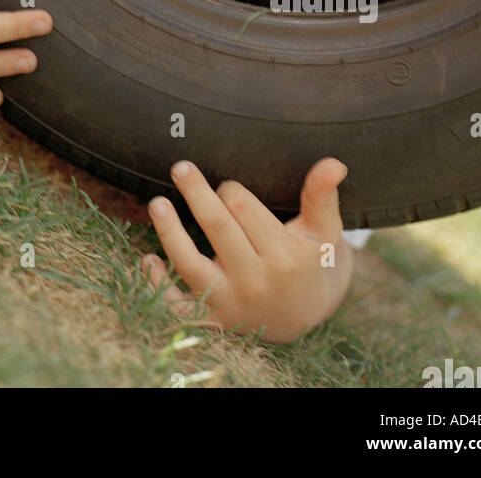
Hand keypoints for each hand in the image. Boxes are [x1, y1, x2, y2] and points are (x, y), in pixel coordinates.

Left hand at [142, 157, 353, 343]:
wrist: (302, 315)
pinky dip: (157, 285)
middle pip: (218, 229)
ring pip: (190, 264)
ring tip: (156, 203)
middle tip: (181, 167)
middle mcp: (254, 282)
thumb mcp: (322, 230)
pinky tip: (146, 259)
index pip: (245, 210)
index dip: (231, 191)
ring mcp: (230, 303)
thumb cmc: (309, 260)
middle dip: (197, 194)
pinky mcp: (210, 318)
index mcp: (283, 256)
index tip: (228, 186)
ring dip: (169, 232)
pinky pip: (177, 306)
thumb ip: (322, 196)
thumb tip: (334, 162)